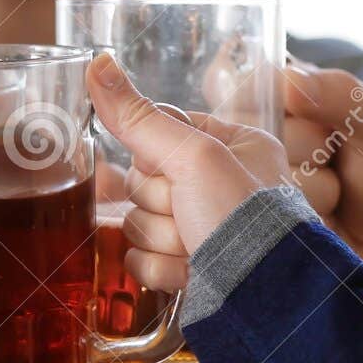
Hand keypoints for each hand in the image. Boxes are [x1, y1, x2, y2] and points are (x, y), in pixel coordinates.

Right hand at [88, 51, 291, 292]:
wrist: (265, 298)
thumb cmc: (247, 221)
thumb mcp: (194, 155)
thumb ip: (138, 116)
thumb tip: (96, 64)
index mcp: (232, 148)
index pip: (158, 134)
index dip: (155, 155)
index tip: (172, 169)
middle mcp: (219, 186)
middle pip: (142, 182)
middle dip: (160, 204)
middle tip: (191, 213)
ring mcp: (201, 230)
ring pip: (138, 223)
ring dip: (162, 239)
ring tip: (197, 247)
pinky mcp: (187, 268)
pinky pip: (140, 260)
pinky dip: (160, 269)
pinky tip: (190, 272)